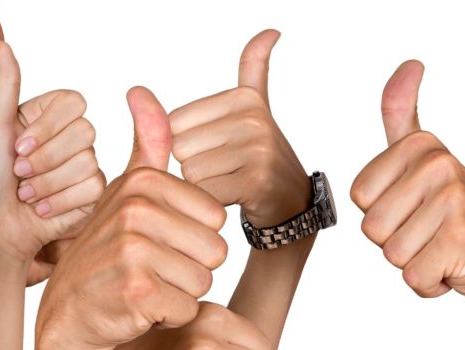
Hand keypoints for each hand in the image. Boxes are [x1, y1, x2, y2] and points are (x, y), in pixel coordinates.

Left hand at [0, 42, 101, 265]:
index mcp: (42, 119)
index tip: (16, 146)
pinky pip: (92, 189)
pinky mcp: (87, 198)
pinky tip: (38, 211)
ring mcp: (78, 169)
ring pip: (88, 162)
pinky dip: (60, 203)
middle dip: (45, 159)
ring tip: (24, 196)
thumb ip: (1, 80)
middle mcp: (64, 141)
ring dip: (48, 184)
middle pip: (85, 132)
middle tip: (17, 175)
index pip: (73, 102)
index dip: (47, 127)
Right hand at [36, 87, 226, 349]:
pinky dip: (168, 317)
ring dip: (179, 294)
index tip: (157, 243)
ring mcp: (134, 250)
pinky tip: (139, 309)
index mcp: (143, 183)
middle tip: (152, 271)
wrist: (71, 314)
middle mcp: (136, 211)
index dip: (193, 239)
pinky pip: (187, 307)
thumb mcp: (125, 194)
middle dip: (190, 269)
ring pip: (203, 281)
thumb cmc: (108, 253)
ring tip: (145, 288)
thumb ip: (145, 146)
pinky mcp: (136, 290)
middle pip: (216, 250)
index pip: (216, 219)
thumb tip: (140, 91)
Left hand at [170, 30, 309, 226]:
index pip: (173, 122)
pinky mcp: (256, 180)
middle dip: (194, 165)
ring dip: (202, 186)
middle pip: (179, 147)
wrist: (291, 203)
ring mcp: (257, 149)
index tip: (219, 148)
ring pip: (189, 172)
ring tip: (230, 182)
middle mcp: (253, 118)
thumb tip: (270, 31)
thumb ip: (254, 68)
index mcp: (243, 97)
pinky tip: (234, 198)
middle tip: (225, 169)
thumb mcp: (254, 108)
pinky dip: (210, 203)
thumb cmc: (260, 155)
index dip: (187, 143)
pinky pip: (203, 193)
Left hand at [350, 61, 464, 300]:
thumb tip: (409, 65)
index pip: (359, 196)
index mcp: (420, 147)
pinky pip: (413, 275)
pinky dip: (428, 283)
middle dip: (394, 240)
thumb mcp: (425, 158)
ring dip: (412, 262)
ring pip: (390, 253)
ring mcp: (452, 201)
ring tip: (440, 247)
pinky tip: (450, 266)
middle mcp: (439, 166)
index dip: (381, 212)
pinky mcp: (460, 239)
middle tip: (428, 231)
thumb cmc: (454, 210)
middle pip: (371, 227)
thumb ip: (402, 115)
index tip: (412, 206)